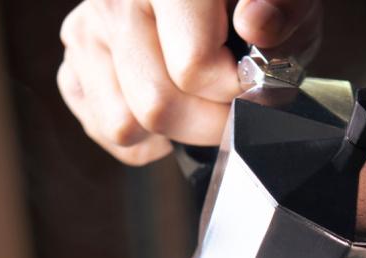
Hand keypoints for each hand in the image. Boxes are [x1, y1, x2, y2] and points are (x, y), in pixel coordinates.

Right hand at [58, 0, 321, 164]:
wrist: (216, 4)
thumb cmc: (258, 2)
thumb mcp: (290, 0)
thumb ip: (283, 10)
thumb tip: (257, 23)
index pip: (193, 68)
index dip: (237, 91)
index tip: (257, 83)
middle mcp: (113, 0)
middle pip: (157, 105)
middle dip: (210, 122)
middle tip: (235, 104)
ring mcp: (87, 32)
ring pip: (125, 125)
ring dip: (176, 132)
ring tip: (203, 102)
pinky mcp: (74, 62)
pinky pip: (106, 129)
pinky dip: (146, 138)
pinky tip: (175, 106)